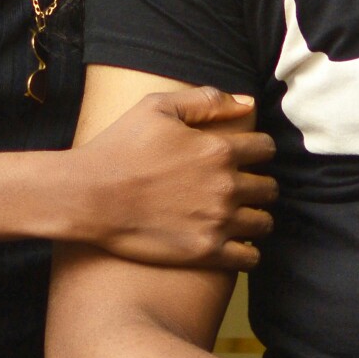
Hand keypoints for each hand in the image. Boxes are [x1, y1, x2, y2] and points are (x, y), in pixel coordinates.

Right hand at [64, 87, 276, 267]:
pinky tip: (234, 244)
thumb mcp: (157, 108)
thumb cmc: (119, 148)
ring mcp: (218, 221)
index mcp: (219, 150)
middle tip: (242, 189)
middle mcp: (226, 186)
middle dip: (259, 186)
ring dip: (256, 217)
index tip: (247, 158)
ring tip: (241, 217)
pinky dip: (248, 251)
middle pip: (269, 188)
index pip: (266, 149)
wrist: (89, 196)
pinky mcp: (206, 252)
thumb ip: (205, 100)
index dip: (259, 151)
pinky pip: (250, 257)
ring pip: (264, 222)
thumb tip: (246, 102)